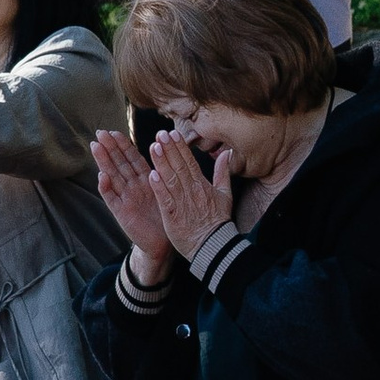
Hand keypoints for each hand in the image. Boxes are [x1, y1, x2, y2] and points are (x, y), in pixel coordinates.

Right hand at [90, 128, 168, 273]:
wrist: (162, 242)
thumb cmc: (164, 215)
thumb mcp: (164, 189)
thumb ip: (160, 171)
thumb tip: (163, 147)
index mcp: (143, 180)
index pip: (132, 158)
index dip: (123, 145)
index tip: (114, 131)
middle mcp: (132, 187)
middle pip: (119, 164)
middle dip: (109, 148)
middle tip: (100, 133)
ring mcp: (125, 199)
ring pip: (113, 177)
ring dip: (104, 162)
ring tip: (95, 147)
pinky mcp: (121, 213)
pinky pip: (113, 199)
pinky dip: (107, 189)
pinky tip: (101, 177)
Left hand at [144, 124, 235, 256]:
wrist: (213, 246)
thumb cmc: (218, 221)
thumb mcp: (225, 195)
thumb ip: (223, 173)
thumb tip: (226, 153)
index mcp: (202, 185)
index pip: (190, 162)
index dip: (180, 147)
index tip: (172, 133)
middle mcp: (191, 191)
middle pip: (178, 166)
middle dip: (169, 149)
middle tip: (159, 134)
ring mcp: (182, 203)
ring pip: (170, 179)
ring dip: (162, 163)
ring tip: (154, 147)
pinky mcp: (173, 216)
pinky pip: (165, 199)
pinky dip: (159, 188)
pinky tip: (152, 175)